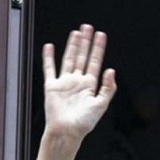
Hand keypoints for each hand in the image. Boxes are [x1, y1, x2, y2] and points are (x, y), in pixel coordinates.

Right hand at [42, 24, 116, 143]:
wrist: (67, 131)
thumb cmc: (84, 123)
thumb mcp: (101, 104)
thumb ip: (108, 87)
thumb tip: (111, 70)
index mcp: (90, 85)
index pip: (95, 62)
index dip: (98, 48)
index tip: (101, 35)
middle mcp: (77, 81)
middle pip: (82, 57)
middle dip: (86, 42)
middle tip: (88, 27)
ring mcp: (64, 82)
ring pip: (68, 59)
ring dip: (72, 46)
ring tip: (76, 32)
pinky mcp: (52, 86)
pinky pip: (49, 69)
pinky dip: (48, 58)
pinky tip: (50, 47)